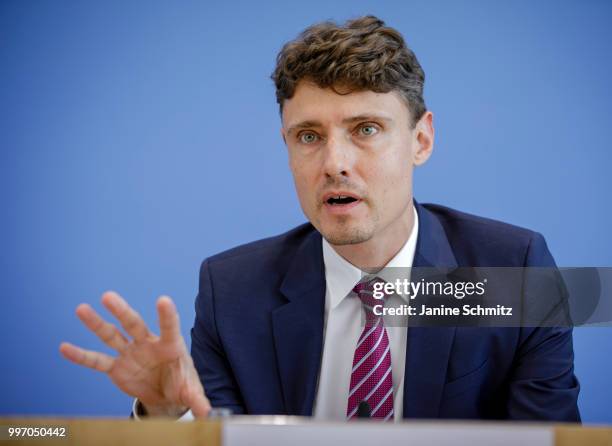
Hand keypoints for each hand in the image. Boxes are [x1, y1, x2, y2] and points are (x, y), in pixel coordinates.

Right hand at [59, 291, 210, 417]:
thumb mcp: (191, 391)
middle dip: (121, 311)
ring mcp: (130, 353)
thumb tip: (209, 414)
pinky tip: (65, 347)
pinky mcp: (117, 368)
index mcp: (170, 345)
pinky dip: (82, 356)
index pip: (169, 327)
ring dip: (96, 324)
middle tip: (108, 297)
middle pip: (134, 324)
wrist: (166, 394)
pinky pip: (98, 361)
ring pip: (112, 335)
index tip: (163, 300)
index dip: (166, 316)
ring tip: (81, 309)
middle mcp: (147, 344)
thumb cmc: (181, 384)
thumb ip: (198, 399)